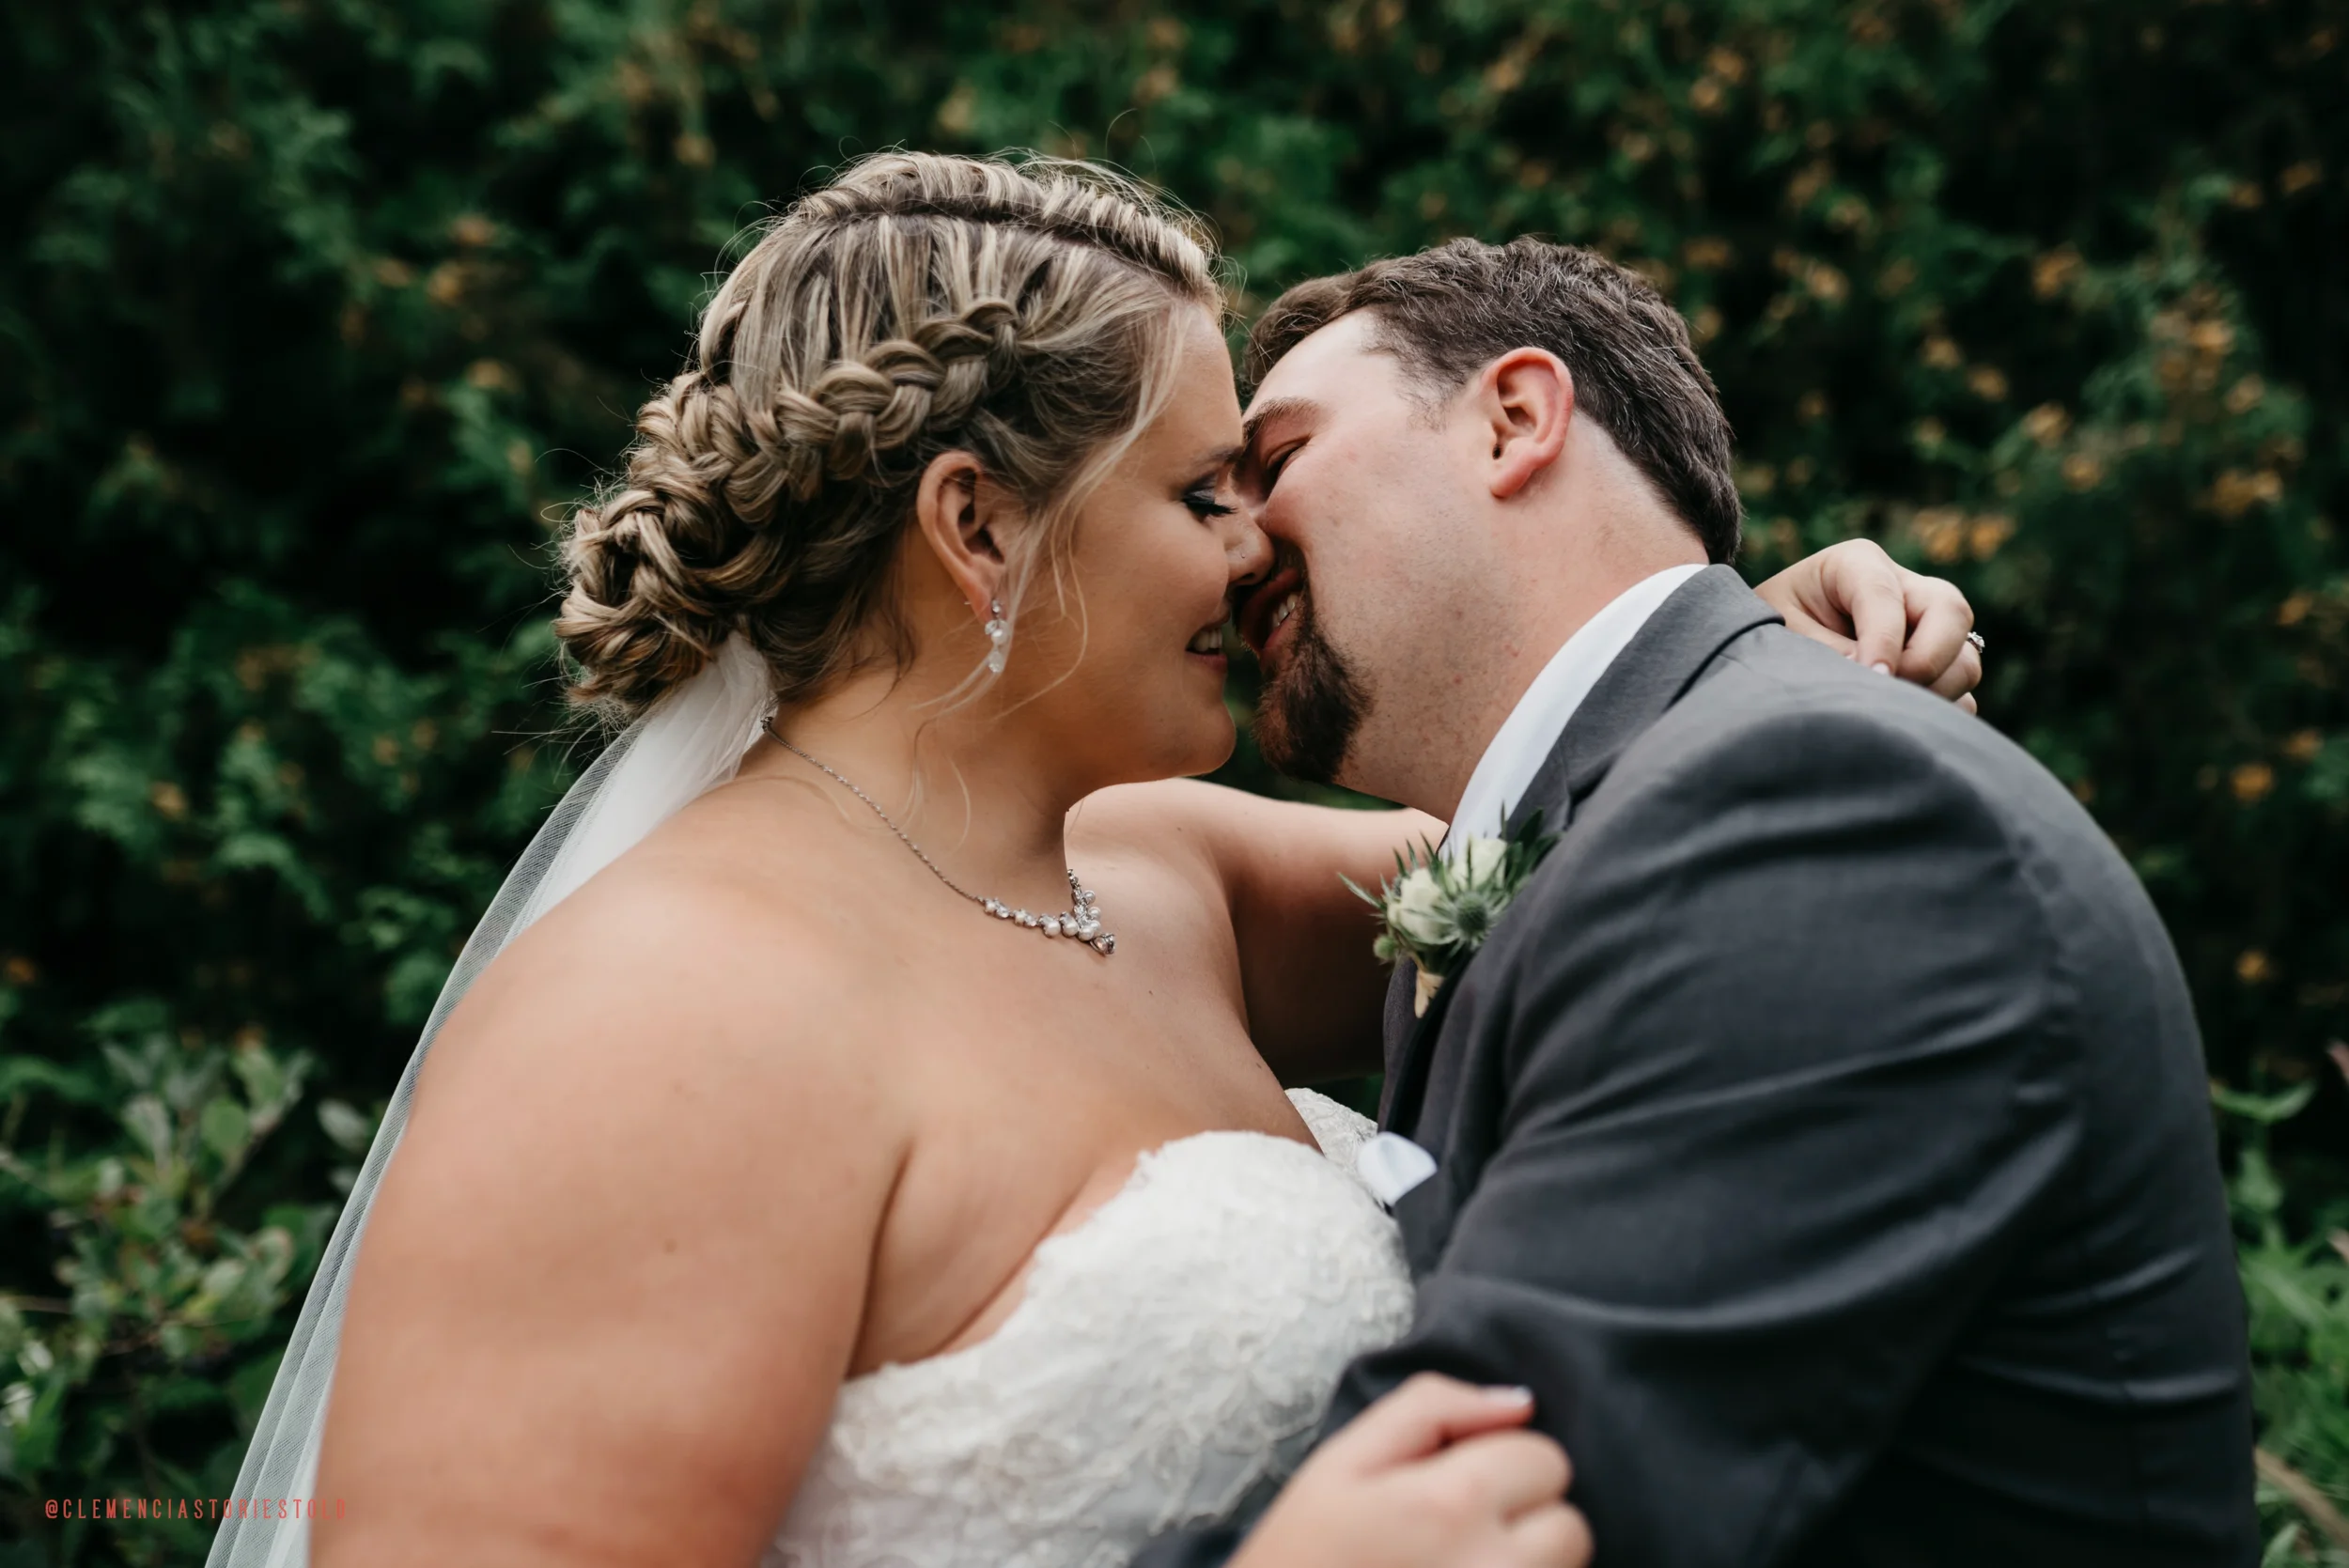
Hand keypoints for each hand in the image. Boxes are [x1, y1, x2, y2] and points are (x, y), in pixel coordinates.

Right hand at [1233, 1375, 1589, 1567]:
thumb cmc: (1305, 1552)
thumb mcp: (1343, 1461)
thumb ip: (1431, 1407)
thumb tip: (1520, 1402)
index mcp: (1449, 1502)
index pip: (1543, 1457)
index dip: (1502, 1462)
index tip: (1455, 1486)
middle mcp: (1492, 1567)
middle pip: (1570, 1524)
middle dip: (1529, 1520)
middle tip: (1463, 1535)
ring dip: (1533, 1566)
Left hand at [1754, 539, 1982, 712]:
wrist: (1767, 648)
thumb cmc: (1768, 630)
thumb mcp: (1780, 633)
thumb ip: (1825, 652)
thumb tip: (1879, 679)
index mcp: (1856, 564)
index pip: (1884, 594)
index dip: (1883, 639)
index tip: (1871, 678)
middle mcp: (1904, 588)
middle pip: (1951, 614)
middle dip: (1927, 660)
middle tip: (1885, 690)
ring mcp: (1927, 628)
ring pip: (1965, 658)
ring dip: (1934, 691)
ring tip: (1883, 710)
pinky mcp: (1935, 666)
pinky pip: (1962, 692)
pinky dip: (1939, 711)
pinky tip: (1896, 721)